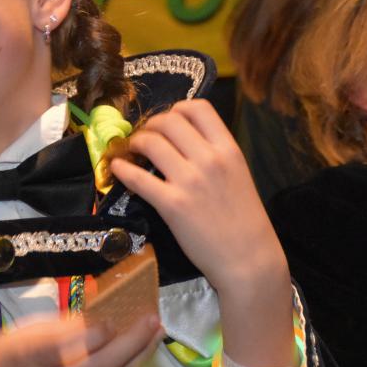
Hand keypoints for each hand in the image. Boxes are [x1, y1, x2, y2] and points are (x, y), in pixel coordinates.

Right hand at [0, 314, 161, 366]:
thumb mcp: (18, 336)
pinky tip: (134, 357)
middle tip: (155, 321)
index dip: (97, 333)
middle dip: (132, 342)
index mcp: (22, 359)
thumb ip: (59, 330)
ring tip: (154, 335)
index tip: (119, 315)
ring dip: (135, 358)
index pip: (66, 346)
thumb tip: (102, 317)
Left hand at [110, 99, 284, 298]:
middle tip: (146, 137)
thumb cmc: (245, 219)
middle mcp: (209, 159)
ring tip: (132, 151)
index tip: (168, 120)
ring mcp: (190, 181)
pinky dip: (122, 169)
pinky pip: (138, 178)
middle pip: (169, 120)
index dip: (177, 108)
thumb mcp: (238, 174)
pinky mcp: (172, 204)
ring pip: (151, 142)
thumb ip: (215, 154)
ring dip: (135, 142)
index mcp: (228, 149)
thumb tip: (184, 139)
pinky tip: (117, 168)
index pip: (198, 108)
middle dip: (151, 124)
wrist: (248, 258)